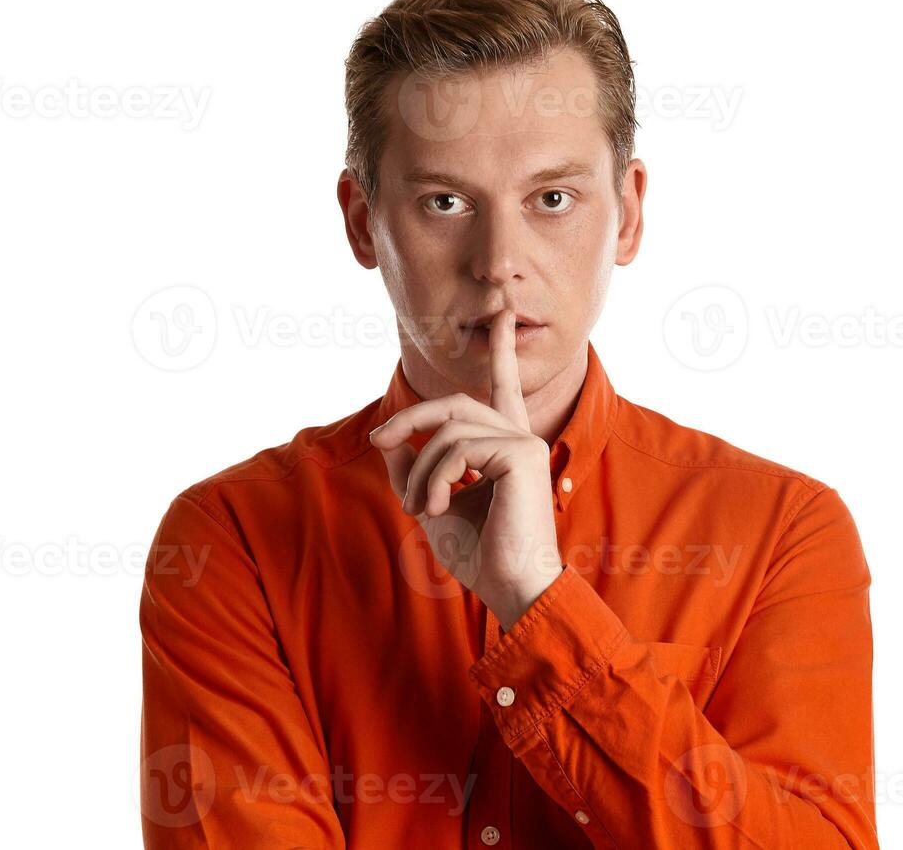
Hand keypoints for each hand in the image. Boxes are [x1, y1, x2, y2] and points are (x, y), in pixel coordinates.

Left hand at [369, 307, 562, 627]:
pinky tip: (439, 508)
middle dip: (410, 417)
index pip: (503, 389)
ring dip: (420, 469)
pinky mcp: (522, 454)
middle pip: (454, 403)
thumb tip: (389, 442)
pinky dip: (435, 477)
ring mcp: (524, 443)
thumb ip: (413, 470)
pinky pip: (458, 447)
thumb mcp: (433, 505)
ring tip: (422, 507)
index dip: (501, 352)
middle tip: (377, 441)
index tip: (502, 314)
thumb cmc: (480, 556)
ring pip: (449, 429)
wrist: (512, 588)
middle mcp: (519, 438)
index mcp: (506, 448)